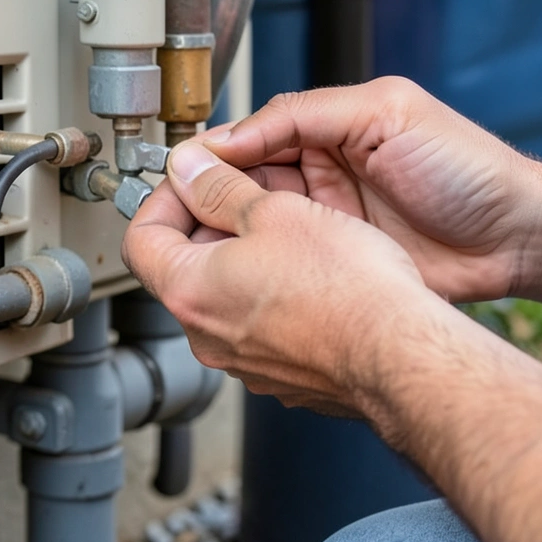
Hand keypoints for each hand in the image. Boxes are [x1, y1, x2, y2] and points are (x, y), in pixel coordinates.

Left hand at [122, 141, 444, 416]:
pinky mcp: (282, 374)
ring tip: (291, 228)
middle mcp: (207, 336)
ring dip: (249, 256)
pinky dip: (277, 293)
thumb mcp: (275, 211)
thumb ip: (220, 187)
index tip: (194, 178)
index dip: (164, 197)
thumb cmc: (346, 287)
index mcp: (190, 292)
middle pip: (185, 266)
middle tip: (251, 193)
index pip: (141, 237)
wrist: (400, 354)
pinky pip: (264, 324)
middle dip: (214, 222)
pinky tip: (315, 273)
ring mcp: (245, 361)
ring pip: (228, 295)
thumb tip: (186, 167)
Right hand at [199, 77, 541, 302]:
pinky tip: (238, 274)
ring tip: (196, 248)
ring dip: (227, 234)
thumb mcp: (383, 113)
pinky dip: (259, 267)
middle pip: (242, 183)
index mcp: (325, 129)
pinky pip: (287, 262)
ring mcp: (328, 221)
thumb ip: (304, 114)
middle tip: (175, 216)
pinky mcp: (339, 262)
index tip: (177, 173)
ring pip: (257, 225)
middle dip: (207, 197)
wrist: (517, 237)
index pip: (249, 137)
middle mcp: (320, 174)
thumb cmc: (468, 168)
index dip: (211, 155)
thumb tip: (233, 132)